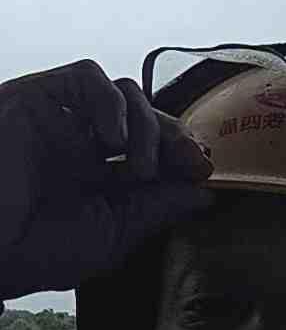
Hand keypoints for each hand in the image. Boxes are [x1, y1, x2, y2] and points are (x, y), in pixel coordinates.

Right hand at [0, 59, 212, 299]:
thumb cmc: (36, 252)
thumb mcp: (112, 234)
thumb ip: (157, 210)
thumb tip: (204, 193)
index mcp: (100, 180)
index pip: (155, 151)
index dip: (183, 154)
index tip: (204, 169)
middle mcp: (82, 147)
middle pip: (146, 119)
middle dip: (176, 137)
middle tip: (191, 160)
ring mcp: (61, 122)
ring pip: (124, 94)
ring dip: (146, 126)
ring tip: (139, 169)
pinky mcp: (37, 99)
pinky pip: (85, 78)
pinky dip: (110, 102)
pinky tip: (114, 138)